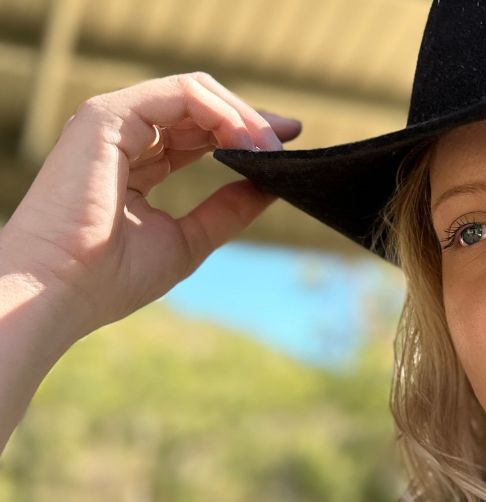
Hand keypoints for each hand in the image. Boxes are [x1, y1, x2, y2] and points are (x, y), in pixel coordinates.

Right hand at [0, 72, 301, 340]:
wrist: (63, 289)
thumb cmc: (111, 277)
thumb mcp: (188, 240)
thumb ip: (227, 211)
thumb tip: (268, 187)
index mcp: (136, 162)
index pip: (197, 131)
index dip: (244, 134)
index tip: (288, 146)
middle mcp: (123, 134)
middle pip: (200, 106)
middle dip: (250, 122)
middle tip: (288, 143)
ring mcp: (113, 121)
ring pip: (193, 93)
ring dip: (241, 117)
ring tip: (270, 149)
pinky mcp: (107, 117)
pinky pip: (179, 95)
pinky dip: (220, 113)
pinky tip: (244, 141)